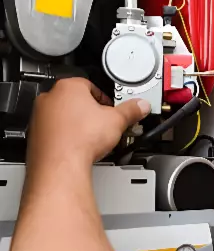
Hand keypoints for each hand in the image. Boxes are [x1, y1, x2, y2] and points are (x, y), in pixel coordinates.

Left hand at [27, 78, 150, 169]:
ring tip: (92, 136)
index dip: (106, 99)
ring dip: (79, 123)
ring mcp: (40, 116)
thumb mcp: (117, 121)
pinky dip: (67, 135)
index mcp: (69, 87)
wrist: (61, 164)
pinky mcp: (37, 133)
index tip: (113, 109)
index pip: (92, 85)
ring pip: (65, 115)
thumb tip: (140, 106)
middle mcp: (50, 98)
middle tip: (104, 123)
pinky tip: (79, 145)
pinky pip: (55, 130)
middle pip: (77, 100)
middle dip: (92, 112)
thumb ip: (131, 110)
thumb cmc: (80, 139)